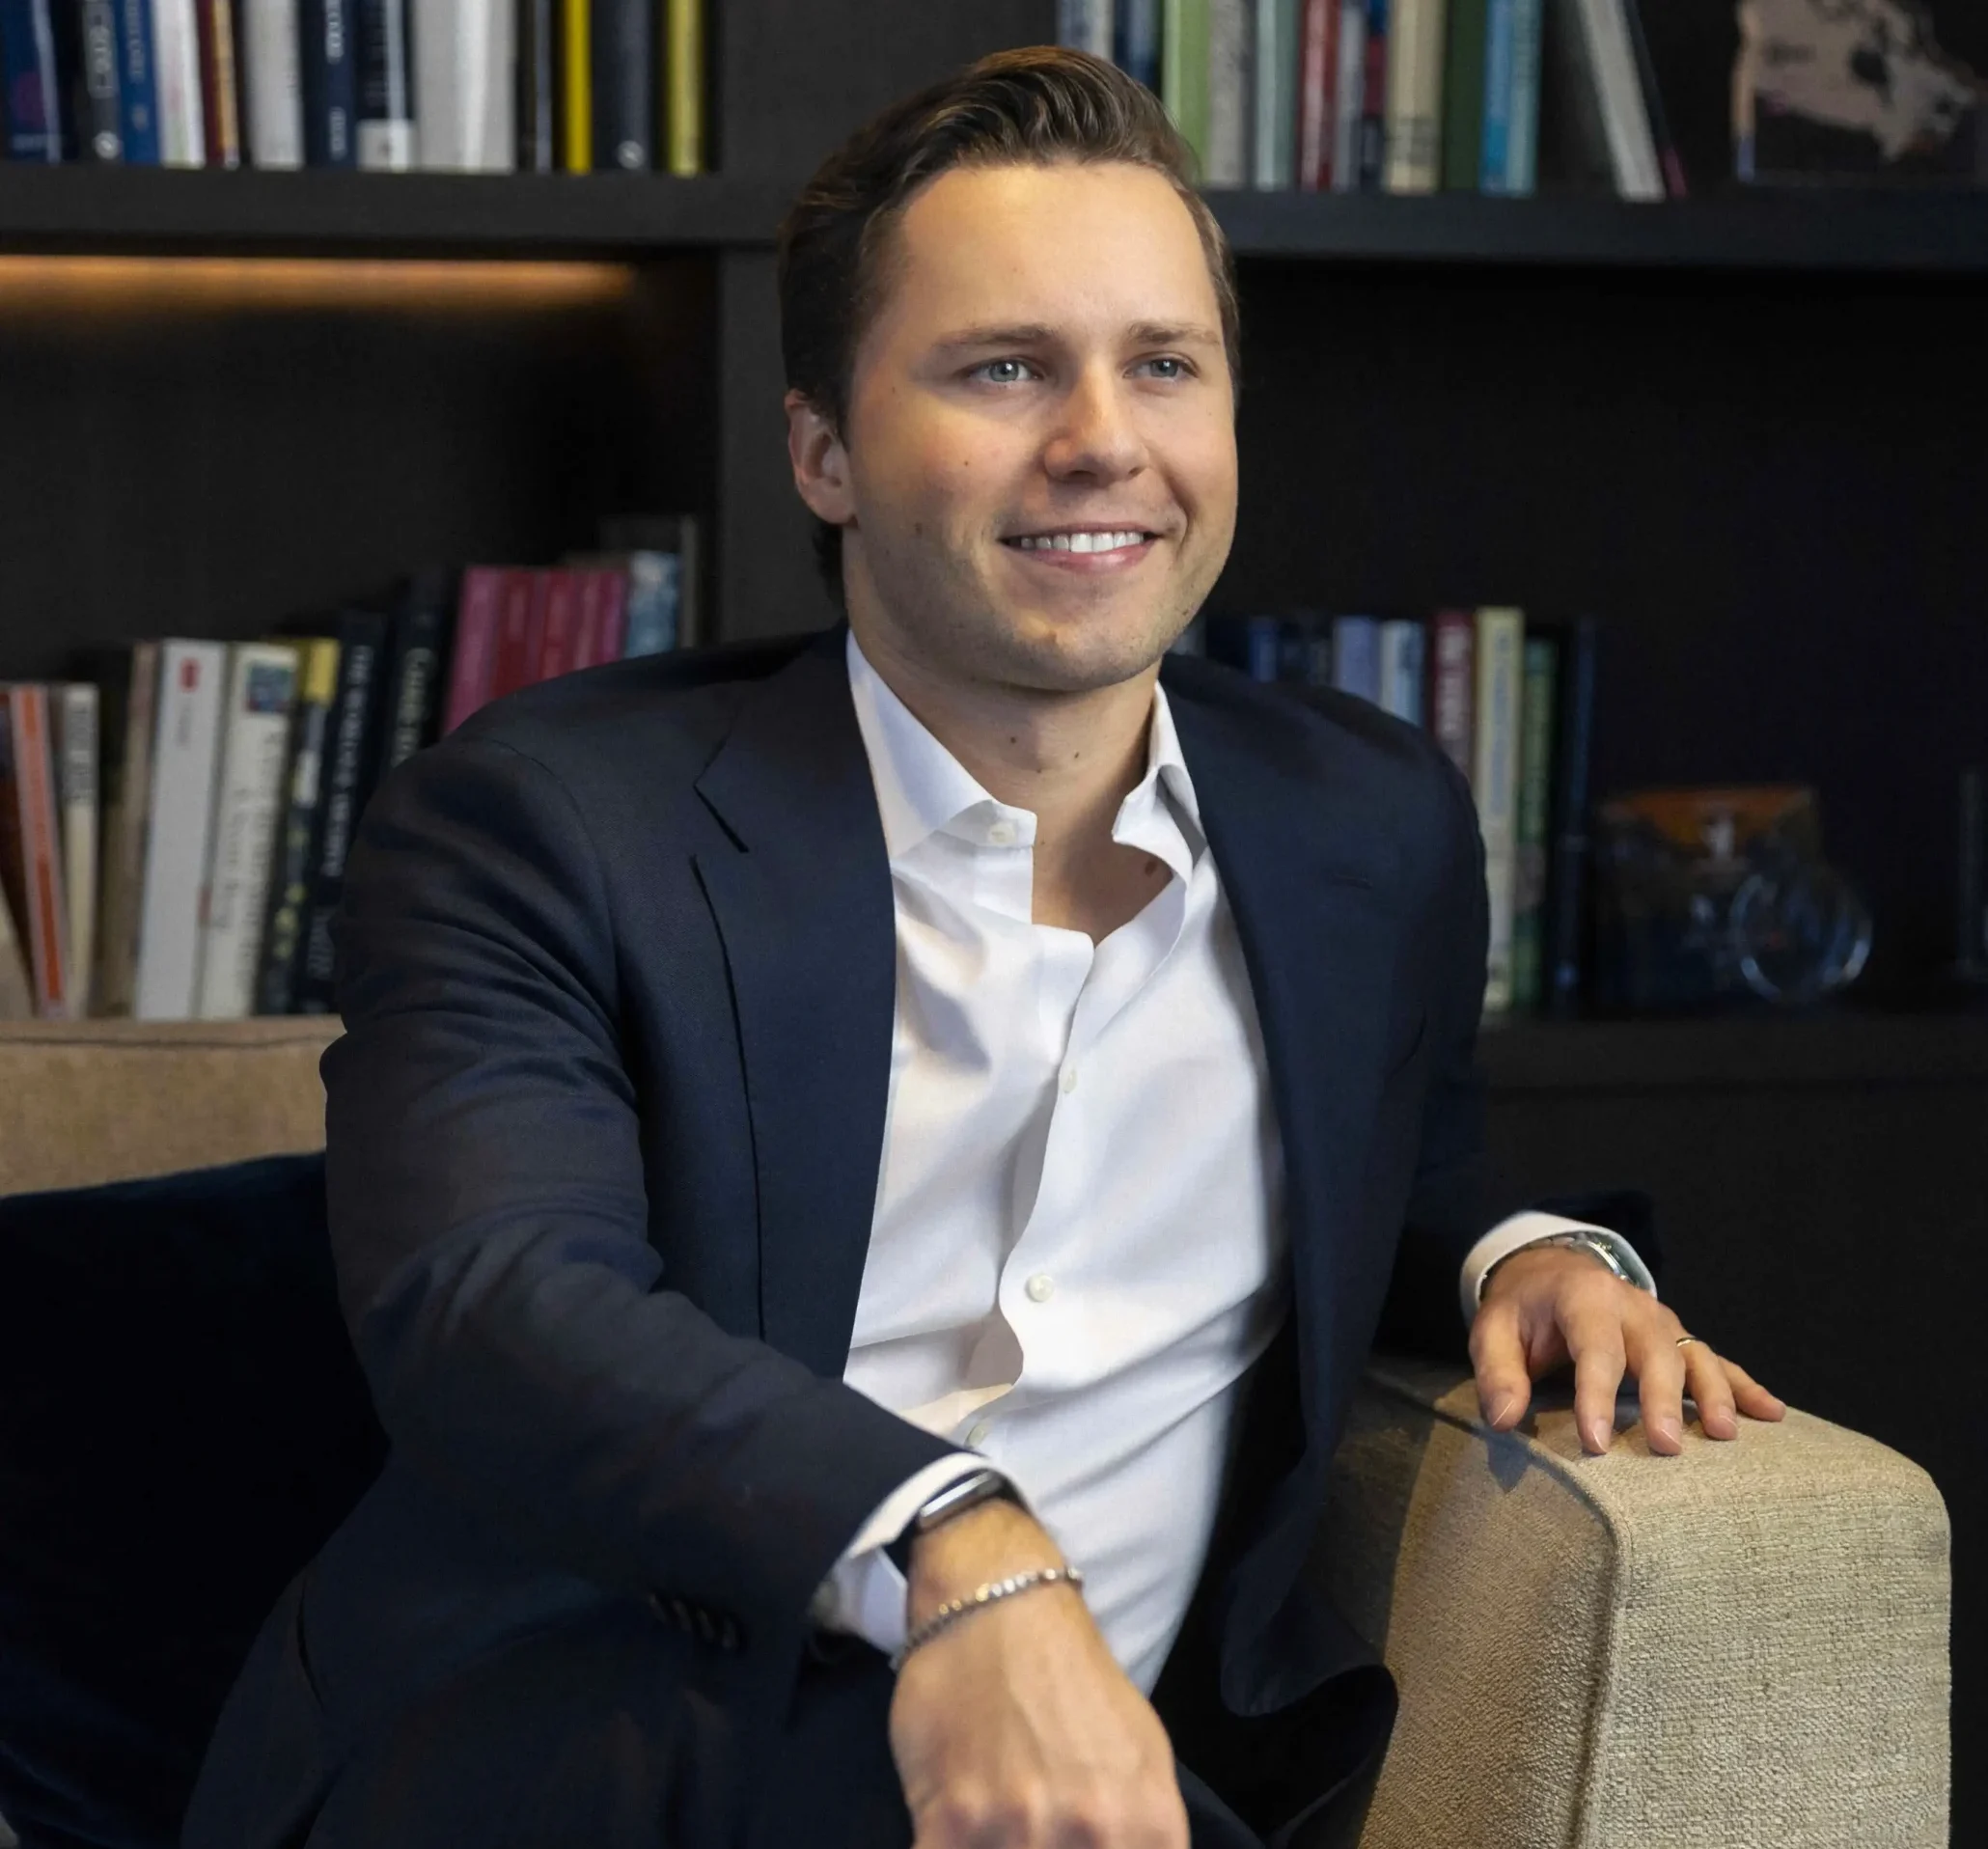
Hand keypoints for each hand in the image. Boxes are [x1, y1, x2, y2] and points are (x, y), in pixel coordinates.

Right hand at [889, 1499, 1188, 1847]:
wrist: (1000, 1602)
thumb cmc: (1073, 1676)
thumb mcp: (1145, 1757)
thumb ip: (1141, 1834)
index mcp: (1148, 1824)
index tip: (1070, 1842)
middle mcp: (1092, 1833)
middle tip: (1035, 1827)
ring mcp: (1019, 1830)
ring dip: (994, 1848)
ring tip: (995, 1819)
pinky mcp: (950, 1824)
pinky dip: (948, 1847)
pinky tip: (952, 1826)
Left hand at [1471, 1245, 1787, 1456]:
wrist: (1552, 1271)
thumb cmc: (1522, 1310)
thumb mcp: (1493, 1330)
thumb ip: (1498, 1373)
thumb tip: (1503, 1421)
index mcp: (1584, 1297)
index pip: (1595, 1347)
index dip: (1596, 1395)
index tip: (1595, 1443)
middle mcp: (1632, 1305)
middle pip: (1654, 1352)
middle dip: (1662, 1400)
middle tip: (1666, 1447)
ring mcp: (1662, 1321)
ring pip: (1694, 1356)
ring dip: (1713, 1394)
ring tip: (1724, 1436)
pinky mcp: (1678, 1339)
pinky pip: (1716, 1361)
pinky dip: (1745, 1386)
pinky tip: (1772, 1415)